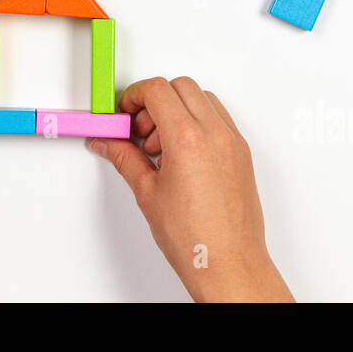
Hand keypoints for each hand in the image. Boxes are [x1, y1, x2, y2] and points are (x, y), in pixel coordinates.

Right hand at [90, 77, 292, 301]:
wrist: (229, 265)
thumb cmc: (194, 239)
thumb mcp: (148, 193)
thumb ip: (126, 159)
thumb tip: (110, 143)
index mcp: (188, 139)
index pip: (157, 90)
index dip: (134, 96)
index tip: (125, 113)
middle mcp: (215, 134)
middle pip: (180, 86)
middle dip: (155, 100)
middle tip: (140, 129)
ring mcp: (233, 141)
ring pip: (203, 98)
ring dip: (179, 109)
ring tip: (161, 146)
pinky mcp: (242, 152)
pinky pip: (219, 118)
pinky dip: (198, 122)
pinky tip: (182, 153)